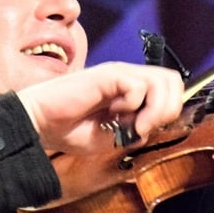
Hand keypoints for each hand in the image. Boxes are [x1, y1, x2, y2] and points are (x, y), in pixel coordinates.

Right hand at [16, 62, 184, 154]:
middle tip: (145, 127)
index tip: (148, 131)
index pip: (170, 91)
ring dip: (155, 109)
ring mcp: (119, 74)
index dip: (169, 112)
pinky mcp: (108, 74)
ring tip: (135, 124)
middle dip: (168, 109)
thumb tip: (154, 126)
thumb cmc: (70, 131)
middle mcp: (128, 79)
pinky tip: (114, 113)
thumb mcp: (112, 138)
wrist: (40, 125)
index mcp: (131, 92)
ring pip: (163, 80)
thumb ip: (136, 131)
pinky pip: (139, 86)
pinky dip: (133, 105)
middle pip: (173, 81)